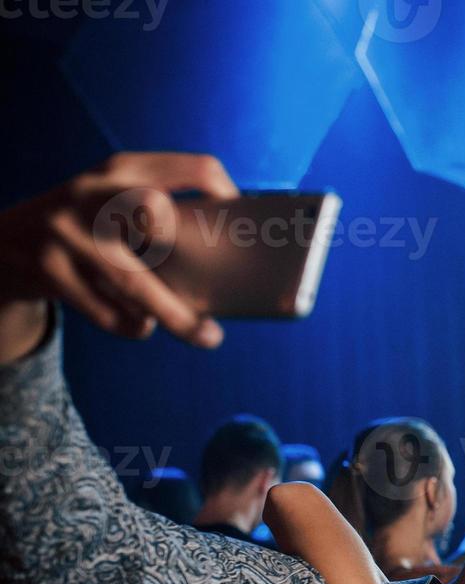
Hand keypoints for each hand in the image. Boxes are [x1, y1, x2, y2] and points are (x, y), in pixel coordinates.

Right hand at [0, 152, 237, 356]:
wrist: (4, 242)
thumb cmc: (87, 226)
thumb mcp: (113, 198)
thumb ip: (158, 210)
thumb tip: (232, 254)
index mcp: (123, 169)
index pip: (195, 168)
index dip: (229, 195)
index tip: (243, 226)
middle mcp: (94, 192)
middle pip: (159, 215)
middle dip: (196, 254)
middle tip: (227, 287)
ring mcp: (67, 231)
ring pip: (136, 283)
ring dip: (177, 317)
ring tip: (208, 336)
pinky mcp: (49, 270)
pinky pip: (109, 312)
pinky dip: (134, 325)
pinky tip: (142, 325)